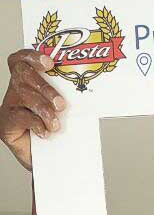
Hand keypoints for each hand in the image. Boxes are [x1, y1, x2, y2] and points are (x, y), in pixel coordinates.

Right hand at [0, 49, 64, 171]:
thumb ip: (66, 96)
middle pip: (23, 75)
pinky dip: (35, 123)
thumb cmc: (55, 131)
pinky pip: (19, 116)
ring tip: (55, 124)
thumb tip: (85, 88)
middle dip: (44, 87)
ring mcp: (9, 106)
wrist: (48, 159)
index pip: (22, 60)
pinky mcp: (5, 124)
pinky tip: (45, 132)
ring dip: (43, 109)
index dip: (32, 56)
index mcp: (28, 82)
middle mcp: (15, 90)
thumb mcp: (63, 110)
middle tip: (61, 104)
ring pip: (23, 95)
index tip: (49, 63)